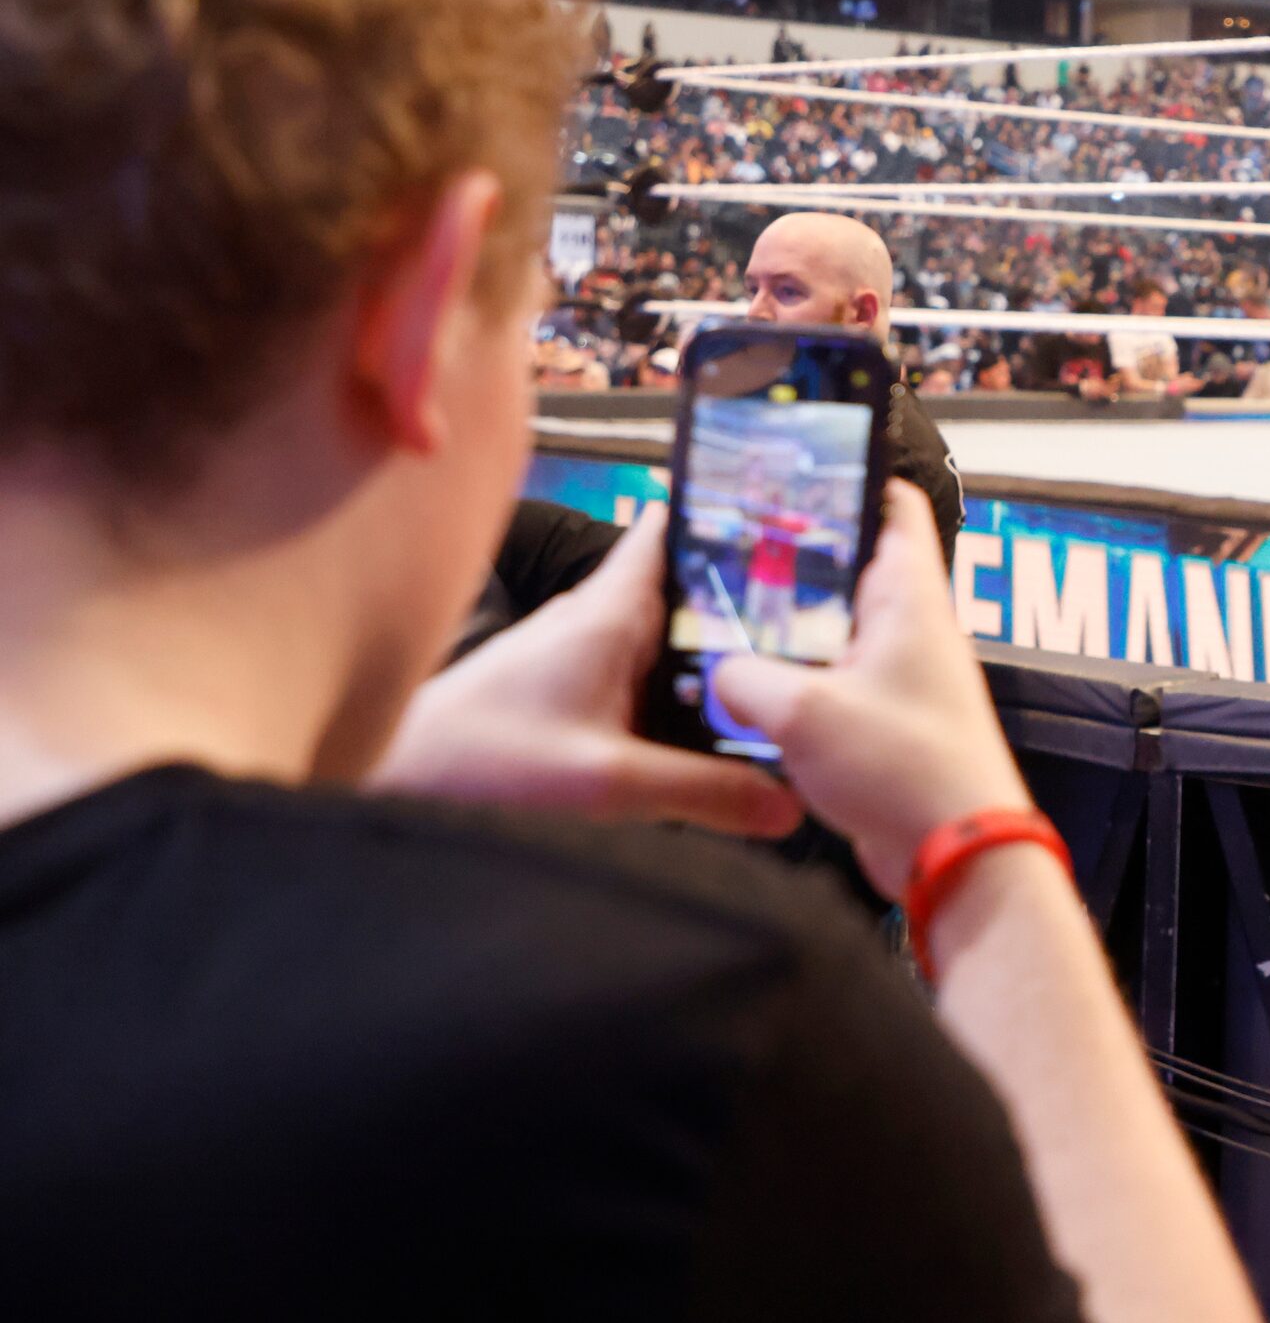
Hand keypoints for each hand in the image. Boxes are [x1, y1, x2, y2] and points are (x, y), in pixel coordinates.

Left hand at [371, 507, 804, 836]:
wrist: (394, 785)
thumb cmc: (476, 761)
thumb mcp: (609, 783)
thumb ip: (704, 792)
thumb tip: (786, 806)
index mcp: (610, 612)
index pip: (676, 527)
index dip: (732, 516)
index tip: (793, 523)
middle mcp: (597, 622)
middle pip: (692, 590)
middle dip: (750, 605)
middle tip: (823, 629)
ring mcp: (582, 656)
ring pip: (671, 641)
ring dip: (717, 659)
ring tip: (786, 684)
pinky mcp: (570, 692)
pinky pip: (646, 681)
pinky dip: (683, 695)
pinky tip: (713, 734)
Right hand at [715, 483, 1032, 904]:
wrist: (956, 855)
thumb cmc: (911, 773)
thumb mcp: (801, 712)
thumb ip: (745, 679)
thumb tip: (719, 673)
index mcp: (909, 600)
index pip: (895, 508)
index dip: (851, 480)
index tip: (799, 472)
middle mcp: (913, 632)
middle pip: (854, 571)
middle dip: (796, 564)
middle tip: (736, 554)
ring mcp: (904, 680)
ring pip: (839, 634)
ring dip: (791, 632)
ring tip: (730, 622)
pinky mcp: (889, 726)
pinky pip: (836, 688)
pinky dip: (799, 686)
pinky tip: (753, 697)